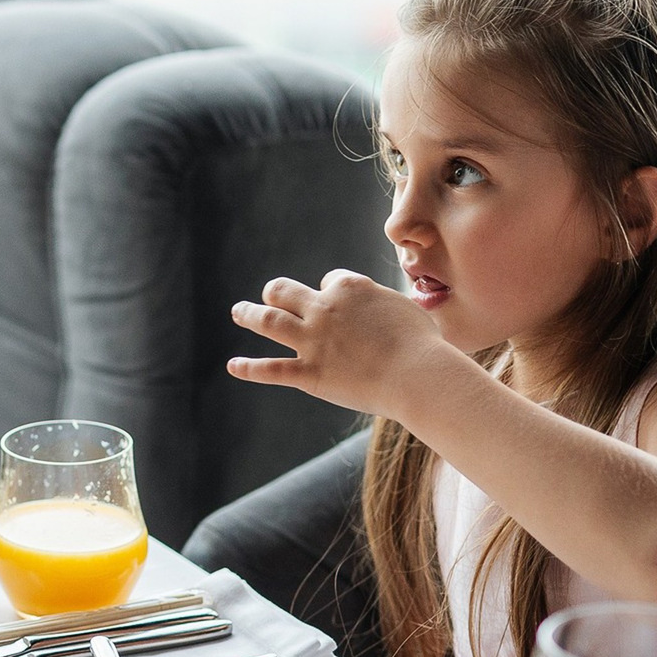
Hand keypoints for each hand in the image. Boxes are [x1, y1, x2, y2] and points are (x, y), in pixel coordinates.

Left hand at [226, 269, 450, 417]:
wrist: (418, 375)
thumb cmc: (423, 345)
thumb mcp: (406, 309)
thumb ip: (387, 304)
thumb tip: (388, 306)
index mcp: (350, 288)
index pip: (329, 281)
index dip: (331, 293)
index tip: (339, 307)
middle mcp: (324, 309)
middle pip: (286, 291)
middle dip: (277, 292)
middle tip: (269, 296)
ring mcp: (313, 341)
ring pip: (268, 321)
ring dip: (249, 314)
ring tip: (238, 311)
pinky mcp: (309, 373)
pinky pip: (271, 369)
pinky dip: (249, 367)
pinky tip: (233, 365)